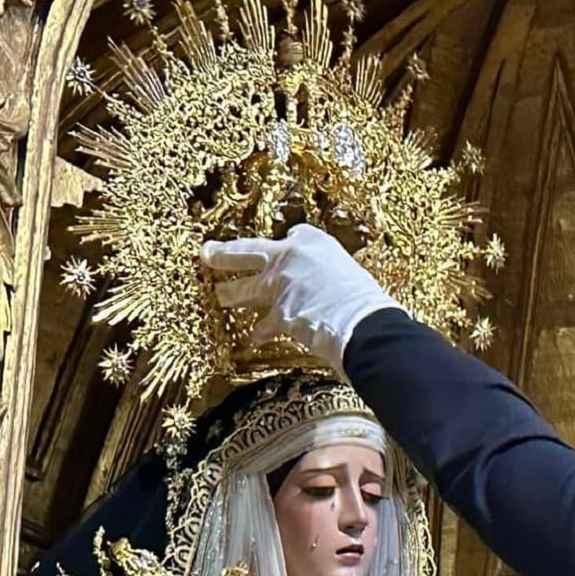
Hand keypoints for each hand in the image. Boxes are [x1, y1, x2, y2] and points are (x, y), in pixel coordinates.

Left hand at [200, 224, 399, 370]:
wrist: (364, 323)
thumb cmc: (368, 300)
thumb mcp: (353, 274)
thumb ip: (334, 276)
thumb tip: (332, 290)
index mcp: (315, 242)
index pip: (296, 236)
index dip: (288, 243)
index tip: (285, 245)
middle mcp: (290, 256)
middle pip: (247, 251)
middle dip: (224, 253)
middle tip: (206, 253)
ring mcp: (279, 285)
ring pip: (243, 288)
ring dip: (229, 293)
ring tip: (219, 296)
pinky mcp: (277, 314)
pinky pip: (262, 326)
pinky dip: (258, 334)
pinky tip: (251, 339)